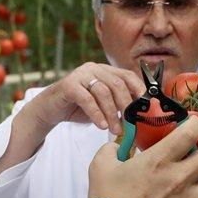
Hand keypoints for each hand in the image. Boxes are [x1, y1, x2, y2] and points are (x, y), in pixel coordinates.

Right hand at [25, 62, 143, 133]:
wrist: (50, 110)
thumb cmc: (78, 108)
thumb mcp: (102, 105)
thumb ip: (117, 105)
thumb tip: (138, 116)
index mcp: (104, 70)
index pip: (127, 75)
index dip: (139, 89)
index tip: (147, 106)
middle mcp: (93, 68)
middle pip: (117, 83)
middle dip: (126, 105)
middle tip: (130, 123)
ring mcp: (80, 74)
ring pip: (103, 92)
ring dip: (111, 113)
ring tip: (115, 129)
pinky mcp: (68, 85)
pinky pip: (87, 99)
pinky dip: (96, 113)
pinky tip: (101, 125)